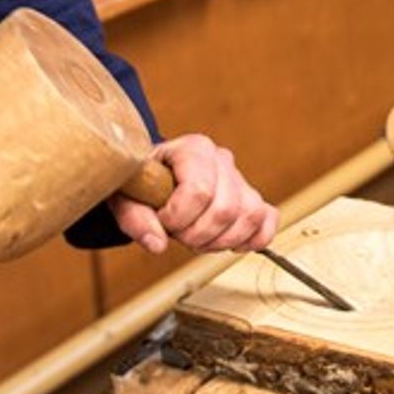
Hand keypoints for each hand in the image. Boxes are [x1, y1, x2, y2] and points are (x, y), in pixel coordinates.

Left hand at [113, 133, 276, 254]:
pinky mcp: (251, 199)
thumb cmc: (140, 185)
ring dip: (221, 241)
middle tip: (178, 235)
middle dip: (198, 235)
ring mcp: (240, 180)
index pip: (199, 191)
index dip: (177, 217)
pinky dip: (254, 238)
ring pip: (250, 216)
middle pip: (225, 209)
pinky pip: (268, 219)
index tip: (161, 220)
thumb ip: (136, 219)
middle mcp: (221, 160)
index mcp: (193, 149)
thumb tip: (158, 243)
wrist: (151, 181)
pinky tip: (230, 243)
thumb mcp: (125, 198)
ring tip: (198, 238)